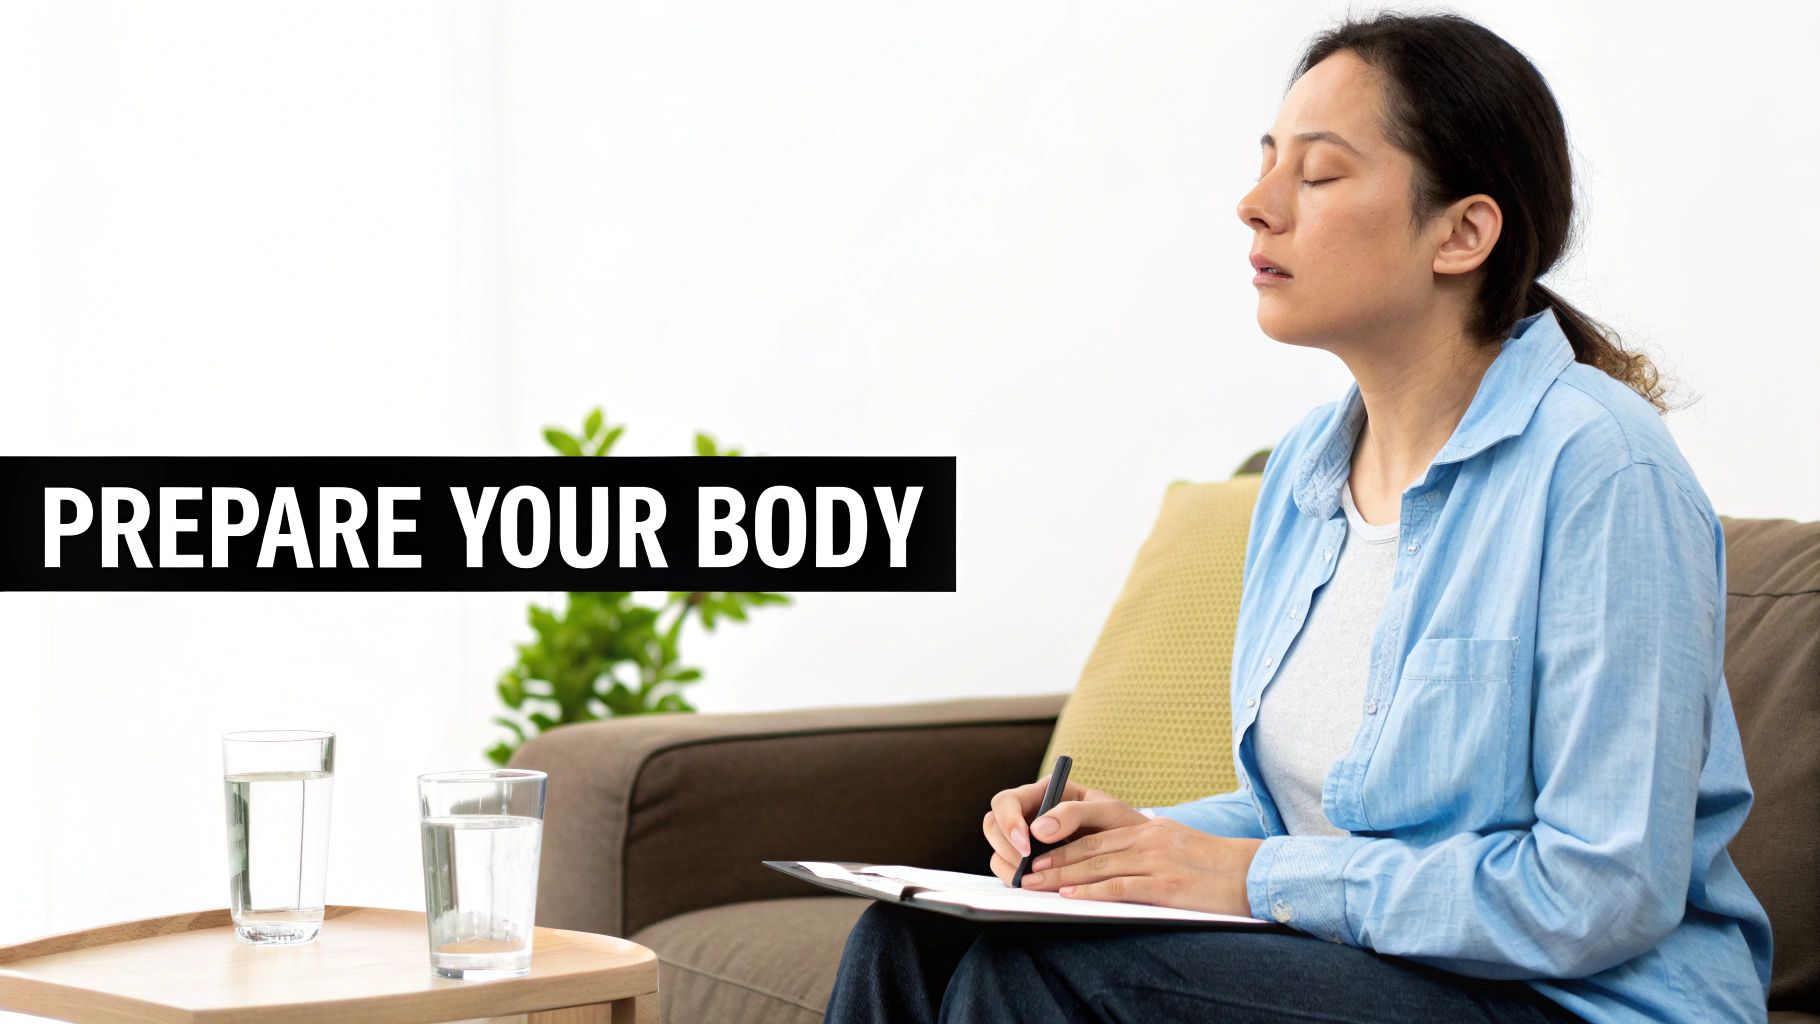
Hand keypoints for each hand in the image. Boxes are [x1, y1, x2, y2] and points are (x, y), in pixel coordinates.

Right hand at [982, 774, 1148, 885]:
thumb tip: (1038, 829)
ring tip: (1033, 879)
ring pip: (997, 851)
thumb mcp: (1106, 812)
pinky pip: (1009, 870)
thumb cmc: (1124, 825)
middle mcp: (1030, 815)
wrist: (1139, 851)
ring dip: (1008, 866)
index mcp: (1043, 794)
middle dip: (1005, 846)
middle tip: (1027, 866)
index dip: (1009, 821)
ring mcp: (1027, 841)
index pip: (1007, 801)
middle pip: (992, 825)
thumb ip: (1073, 812)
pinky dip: (1016, 879)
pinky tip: (1036, 886)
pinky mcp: (1031, 864)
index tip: (1027, 843)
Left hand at [1017, 815, 1263, 916]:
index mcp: (1149, 829)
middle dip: (1054, 862)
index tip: (1039, 856)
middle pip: (1090, 849)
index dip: (1063, 846)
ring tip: (1037, 886)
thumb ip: (1146, 848)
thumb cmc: (1215, 866)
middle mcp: (1148, 840)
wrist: (1253, 874)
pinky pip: (1119, 888)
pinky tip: (1071, 897)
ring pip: (1098, 867)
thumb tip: (1112, 865)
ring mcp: (1156, 862)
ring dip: (1062, 878)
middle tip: (1026, 873)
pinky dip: (1091, 892)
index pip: (1096, 836)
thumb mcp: (1177, 844)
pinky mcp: (1165, 886)